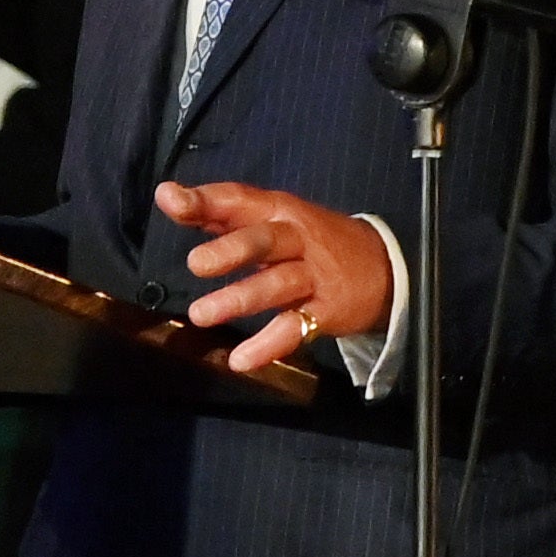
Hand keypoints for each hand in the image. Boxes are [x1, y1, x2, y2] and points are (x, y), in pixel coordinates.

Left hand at [159, 176, 388, 373]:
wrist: (387, 268)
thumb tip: (168, 196)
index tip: (170, 199)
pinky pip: (295, 328)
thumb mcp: (275, 219)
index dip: (205, 200)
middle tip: (196, 264)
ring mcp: (314, 277)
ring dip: (239, 300)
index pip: (240, 200)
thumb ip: (222, 213)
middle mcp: (297, 240)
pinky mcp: (327, 312)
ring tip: (201, 315)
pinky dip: (268, 345)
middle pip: (265, 241)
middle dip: (232, 250)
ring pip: (277, 285)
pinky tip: (240, 360)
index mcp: (279, 212)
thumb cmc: (314, 242)